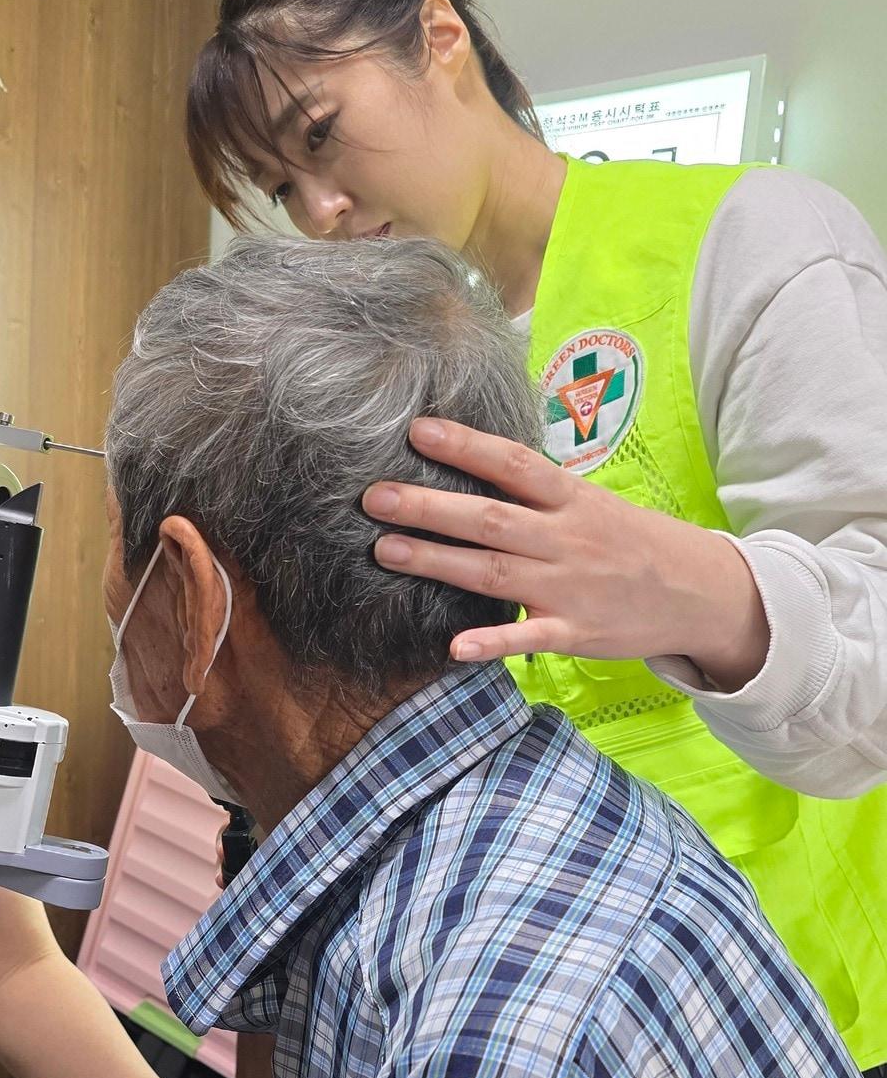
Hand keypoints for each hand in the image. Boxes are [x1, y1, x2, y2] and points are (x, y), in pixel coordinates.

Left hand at [362, 418, 768, 689]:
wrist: (704, 593)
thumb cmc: (638, 544)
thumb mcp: (595, 504)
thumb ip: (540, 492)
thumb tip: (482, 461)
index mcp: (572, 500)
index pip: (512, 464)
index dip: (465, 447)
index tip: (417, 431)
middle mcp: (566, 539)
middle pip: (489, 519)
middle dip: (429, 507)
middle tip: (374, 497)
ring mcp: (569, 588)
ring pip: (493, 573)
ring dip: (437, 562)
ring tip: (384, 550)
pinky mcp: (576, 633)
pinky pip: (528, 638)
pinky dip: (492, 643)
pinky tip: (455, 647)